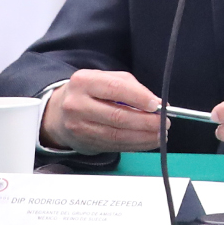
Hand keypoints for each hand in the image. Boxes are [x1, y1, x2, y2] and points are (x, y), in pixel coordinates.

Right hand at [42, 69, 163, 152]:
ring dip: (142, 137)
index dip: (139, 98)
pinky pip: (112, 145)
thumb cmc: (92, 92)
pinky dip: (133, 145)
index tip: (157, 105)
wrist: (60, 111)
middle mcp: (76, 104)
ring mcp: (77, 126)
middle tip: (163, 123)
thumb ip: (133, 88)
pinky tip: (147, 142)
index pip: (115, 88)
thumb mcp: (108, 79)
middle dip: (146, 122)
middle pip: (117, 116)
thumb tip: (158, 104)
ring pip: (115, 134)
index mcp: (84, 81)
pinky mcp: (82, 142)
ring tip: (160, 134)